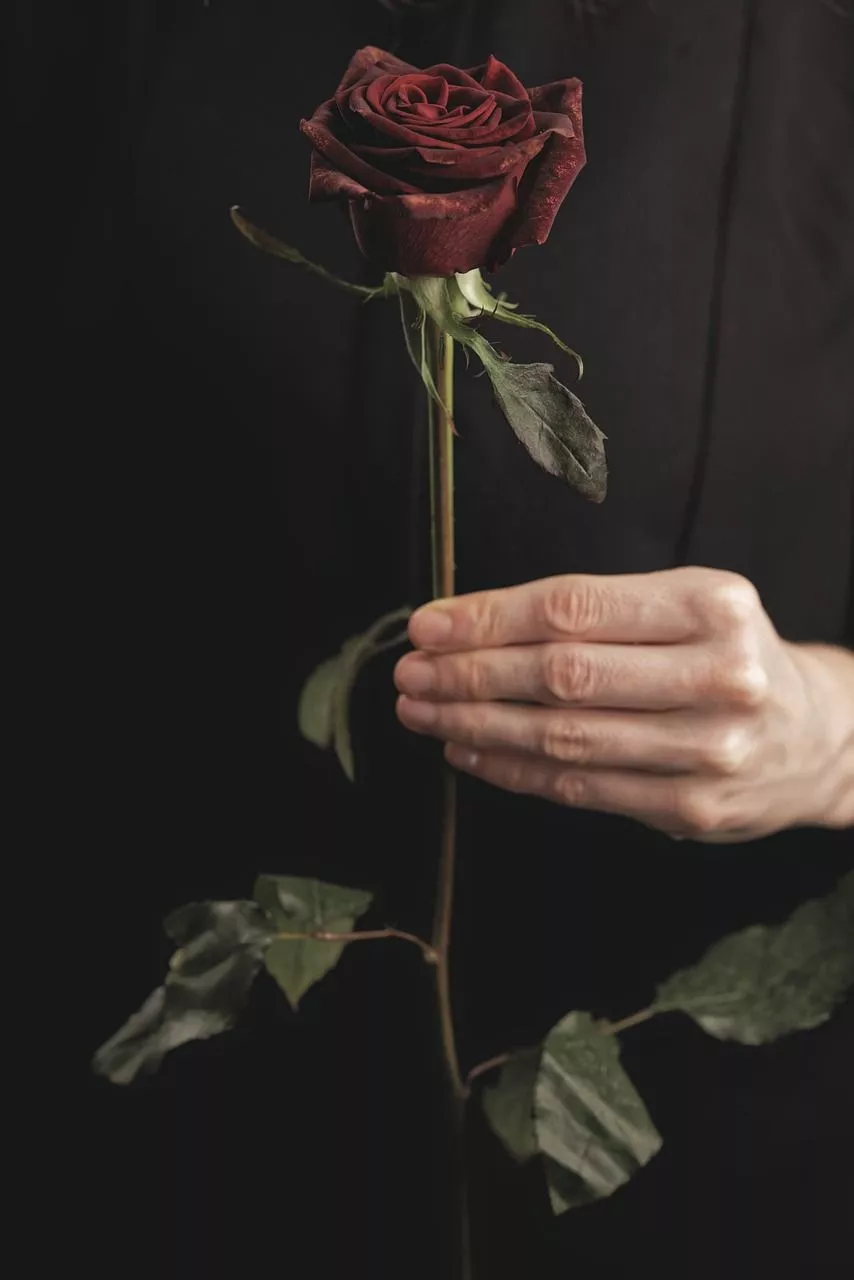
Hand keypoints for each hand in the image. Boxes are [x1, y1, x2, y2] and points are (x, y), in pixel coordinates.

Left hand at [394, 567, 853, 841]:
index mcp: (711, 605)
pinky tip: (468, 751)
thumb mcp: (689, 605)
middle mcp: (717, 675)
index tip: (427, 626)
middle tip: (410, 672)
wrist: (818, 736)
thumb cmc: (728, 657)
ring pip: (564, 737)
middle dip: (470, 674)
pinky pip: (580, 789)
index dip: (488, 618)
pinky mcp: (694, 808)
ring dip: (476, 725)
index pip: (573, 607)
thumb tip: (471, 625)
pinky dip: (512, 770)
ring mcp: (708, 748)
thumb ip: (599, 612)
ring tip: (423, 711)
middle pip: (564, 673)